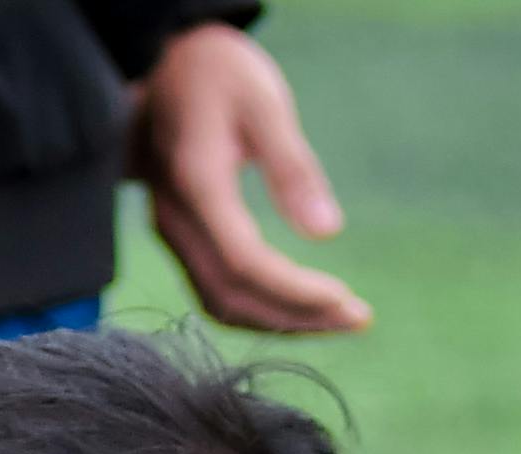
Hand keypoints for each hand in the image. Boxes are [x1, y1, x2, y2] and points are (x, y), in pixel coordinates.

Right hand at [128, 23, 367, 335]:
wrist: (162, 66)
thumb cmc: (218, 73)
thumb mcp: (264, 102)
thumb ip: (292, 168)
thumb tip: (328, 232)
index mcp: (197, 185)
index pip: (244, 262)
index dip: (294, 291)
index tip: (346, 300)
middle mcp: (176, 221)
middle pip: (232, 295)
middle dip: (296, 316)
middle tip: (357, 318)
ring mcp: (172, 233)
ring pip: (221, 302)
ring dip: (279, 319)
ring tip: (336, 318)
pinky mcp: (181, 238)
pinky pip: (215, 288)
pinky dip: (259, 305)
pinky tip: (299, 303)